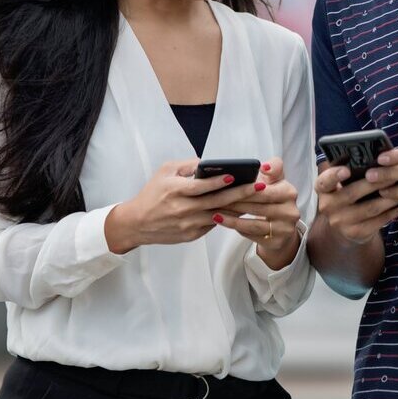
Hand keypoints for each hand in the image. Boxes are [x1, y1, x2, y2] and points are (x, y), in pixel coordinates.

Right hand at [105, 158, 267, 253]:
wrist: (137, 223)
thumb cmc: (152, 194)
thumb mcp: (164, 171)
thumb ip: (187, 165)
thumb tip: (209, 163)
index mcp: (175, 190)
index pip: (201, 186)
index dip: (219, 181)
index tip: (236, 175)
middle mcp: (183, 209)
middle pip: (217, 201)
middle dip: (240, 194)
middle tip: (259, 187)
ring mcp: (188, 224)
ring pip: (219, 215)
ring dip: (239, 207)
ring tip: (257, 199)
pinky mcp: (191, 235)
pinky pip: (213, 224)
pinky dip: (227, 217)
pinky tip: (241, 210)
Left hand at [214, 157, 301, 269]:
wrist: (282, 224)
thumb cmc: (273, 196)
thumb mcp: (276, 179)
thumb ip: (273, 167)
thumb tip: (264, 167)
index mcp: (290, 193)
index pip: (264, 192)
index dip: (245, 190)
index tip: (227, 188)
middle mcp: (291, 212)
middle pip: (258, 208)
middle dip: (235, 204)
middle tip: (216, 201)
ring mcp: (285, 229)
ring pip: (253, 224)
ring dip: (233, 219)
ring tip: (216, 214)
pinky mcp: (277, 242)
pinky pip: (253, 236)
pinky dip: (238, 229)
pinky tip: (226, 224)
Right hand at [314, 162, 397, 244]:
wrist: (346, 227)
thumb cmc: (349, 196)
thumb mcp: (344, 184)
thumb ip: (353, 172)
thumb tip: (378, 158)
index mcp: (323, 189)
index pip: (324, 181)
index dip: (334, 175)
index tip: (347, 170)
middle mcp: (327, 206)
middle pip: (352, 193)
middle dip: (375, 183)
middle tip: (393, 174)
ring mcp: (340, 221)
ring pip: (369, 208)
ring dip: (389, 198)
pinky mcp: (354, 233)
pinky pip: (377, 221)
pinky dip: (391, 212)